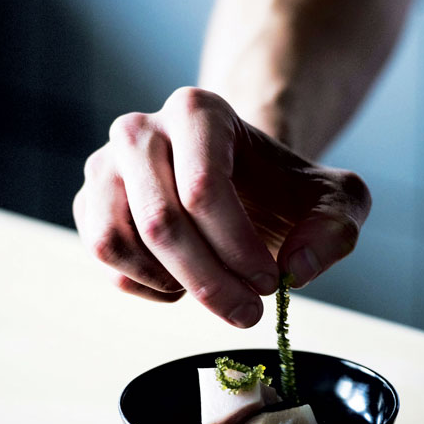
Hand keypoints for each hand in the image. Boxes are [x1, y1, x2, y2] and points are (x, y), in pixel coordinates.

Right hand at [73, 87, 370, 326]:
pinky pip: (106, 260)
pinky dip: (147, 285)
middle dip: (210, 281)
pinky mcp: (88, 203)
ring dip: (173, 282)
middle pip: (161, 222)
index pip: (203, 189)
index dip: (236, 249)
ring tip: (213, 282)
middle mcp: (140, 130)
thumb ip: (336, 228)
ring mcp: (105, 166)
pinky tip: (183, 279)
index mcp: (198, 112)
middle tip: (248, 311)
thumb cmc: (282, 190)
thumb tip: (297, 269)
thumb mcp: (335, 201)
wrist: (243, 183)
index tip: (269, 282)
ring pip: (118, 243)